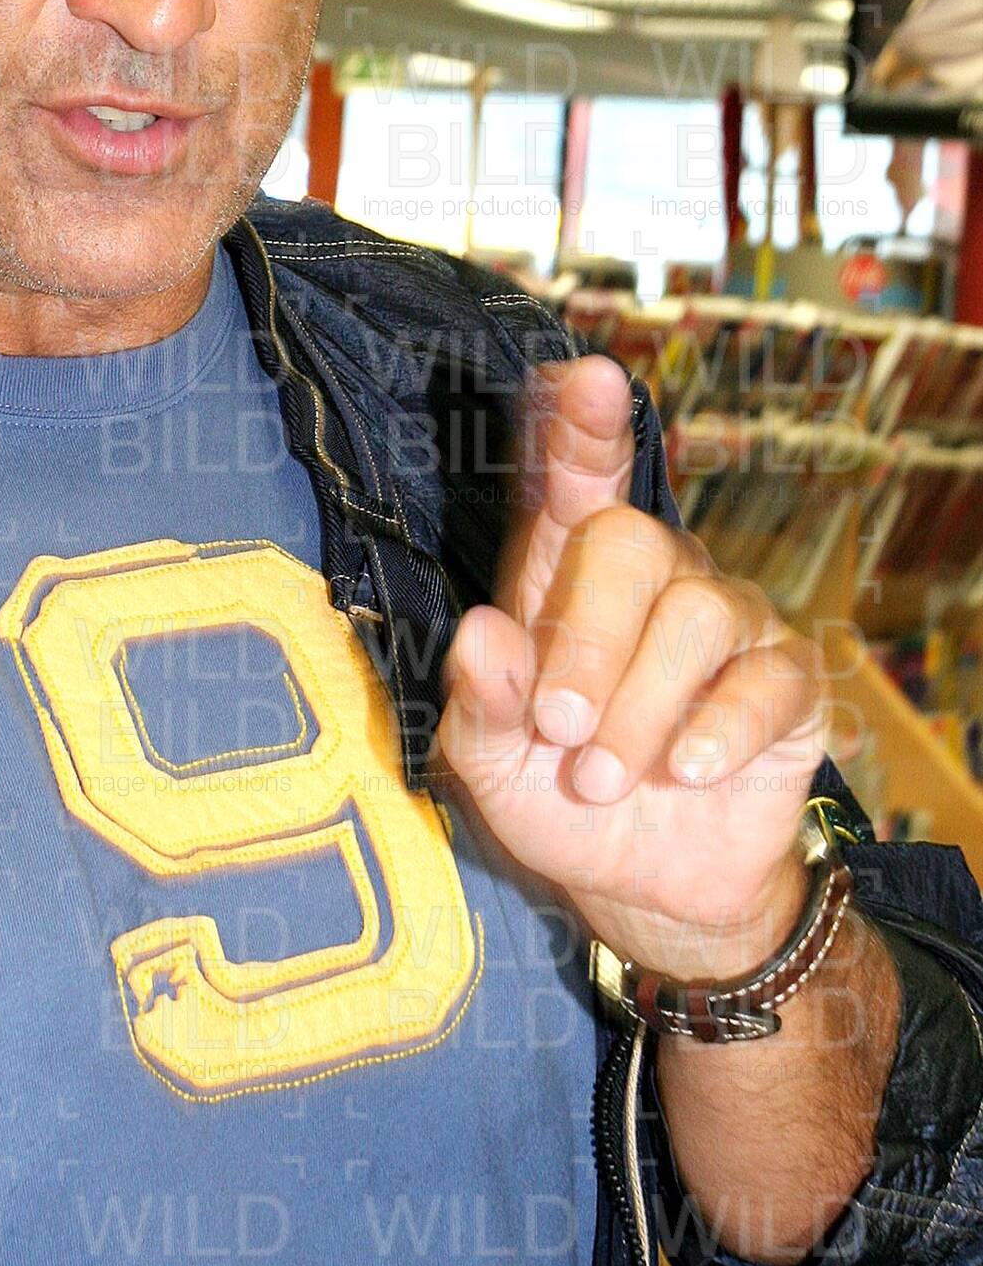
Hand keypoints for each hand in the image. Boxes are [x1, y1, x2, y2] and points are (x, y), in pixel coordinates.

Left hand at [435, 355, 825, 980]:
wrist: (641, 887)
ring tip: (602, 779)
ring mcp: (727, 626)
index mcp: (564, 578)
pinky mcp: (786, 685)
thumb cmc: (555, 798)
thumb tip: (478, 636)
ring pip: (695, 615)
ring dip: (639, 709)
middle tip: (559, 730)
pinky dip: (716, 733)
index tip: (582, 378)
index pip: (573, 480)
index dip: (578, 429)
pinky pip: (765, 680)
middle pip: (630, 541)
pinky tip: (686, 775)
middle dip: (587, 641)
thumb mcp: (491, 764)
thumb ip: (481, 703)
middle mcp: (652, 581)